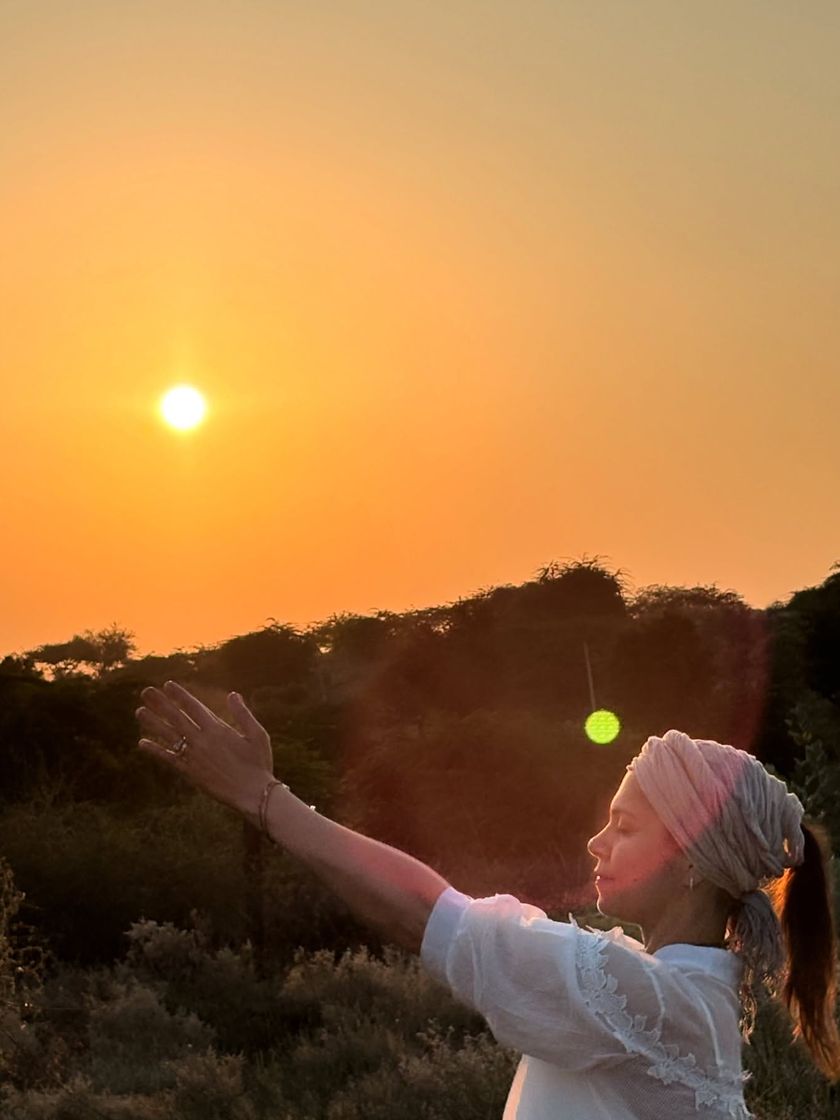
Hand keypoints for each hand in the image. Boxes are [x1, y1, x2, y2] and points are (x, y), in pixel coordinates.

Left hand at [136, 681, 273, 815]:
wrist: (253, 794)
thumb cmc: (259, 763)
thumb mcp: (258, 734)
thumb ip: (243, 713)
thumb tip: (232, 694)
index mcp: (218, 729)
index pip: (194, 707)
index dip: (179, 695)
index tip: (167, 685)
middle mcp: (202, 741)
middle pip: (176, 717)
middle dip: (160, 703)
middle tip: (146, 691)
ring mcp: (194, 757)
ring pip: (168, 736)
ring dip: (153, 723)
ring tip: (139, 711)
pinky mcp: (190, 773)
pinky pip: (169, 759)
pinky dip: (155, 751)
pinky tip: (142, 743)